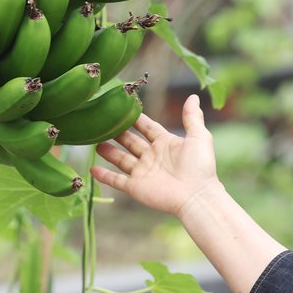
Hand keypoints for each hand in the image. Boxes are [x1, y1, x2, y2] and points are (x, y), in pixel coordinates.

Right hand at [92, 94, 221, 217]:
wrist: (197, 196)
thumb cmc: (200, 167)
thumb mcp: (199, 137)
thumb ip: (192, 118)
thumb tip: (193, 96)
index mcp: (165, 143)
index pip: (147, 127)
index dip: (136, 118)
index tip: (122, 107)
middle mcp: (152, 157)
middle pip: (130, 141)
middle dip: (117, 132)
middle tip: (102, 121)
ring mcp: (143, 172)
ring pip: (121, 159)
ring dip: (108, 151)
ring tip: (94, 141)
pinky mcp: (136, 188)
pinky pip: (116, 181)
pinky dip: (104, 176)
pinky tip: (92, 169)